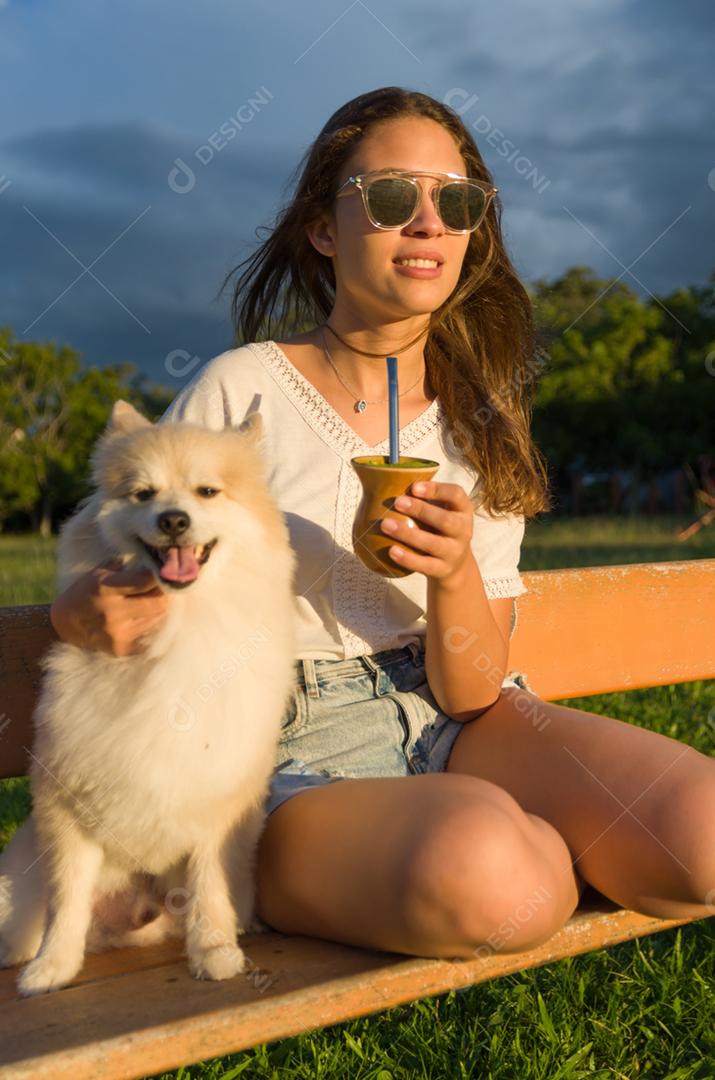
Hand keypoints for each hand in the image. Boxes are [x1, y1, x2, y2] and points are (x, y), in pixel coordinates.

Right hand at [50, 558, 168, 656]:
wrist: (64, 625)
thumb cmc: (84, 593)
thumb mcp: (98, 573)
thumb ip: (125, 567)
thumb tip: (154, 563)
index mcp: (106, 589)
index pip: (146, 581)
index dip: (158, 576)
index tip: (162, 573)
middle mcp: (113, 612)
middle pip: (158, 603)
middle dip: (162, 595)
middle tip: (159, 590)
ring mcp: (118, 634)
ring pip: (157, 618)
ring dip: (156, 609)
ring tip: (146, 603)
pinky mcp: (122, 650)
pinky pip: (149, 634)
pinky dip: (149, 624)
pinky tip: (139, 618)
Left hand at [380, 480, 473, 585]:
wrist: (455, 565)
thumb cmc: (439, 528)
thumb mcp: (440, 510)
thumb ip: (422, 498)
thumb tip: (384, 481)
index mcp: (463, 509)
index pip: (456, 495)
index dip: (436, 490)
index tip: (414, 486)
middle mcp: (463, 530)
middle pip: (445, 520)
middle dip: (420, 510)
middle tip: (397, 502)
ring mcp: (454, 552)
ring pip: (433, 543)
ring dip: (408, 534)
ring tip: (385, 524)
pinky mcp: (443, 569)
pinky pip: (425, 565)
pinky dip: (408, 558)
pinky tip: (391, 550)